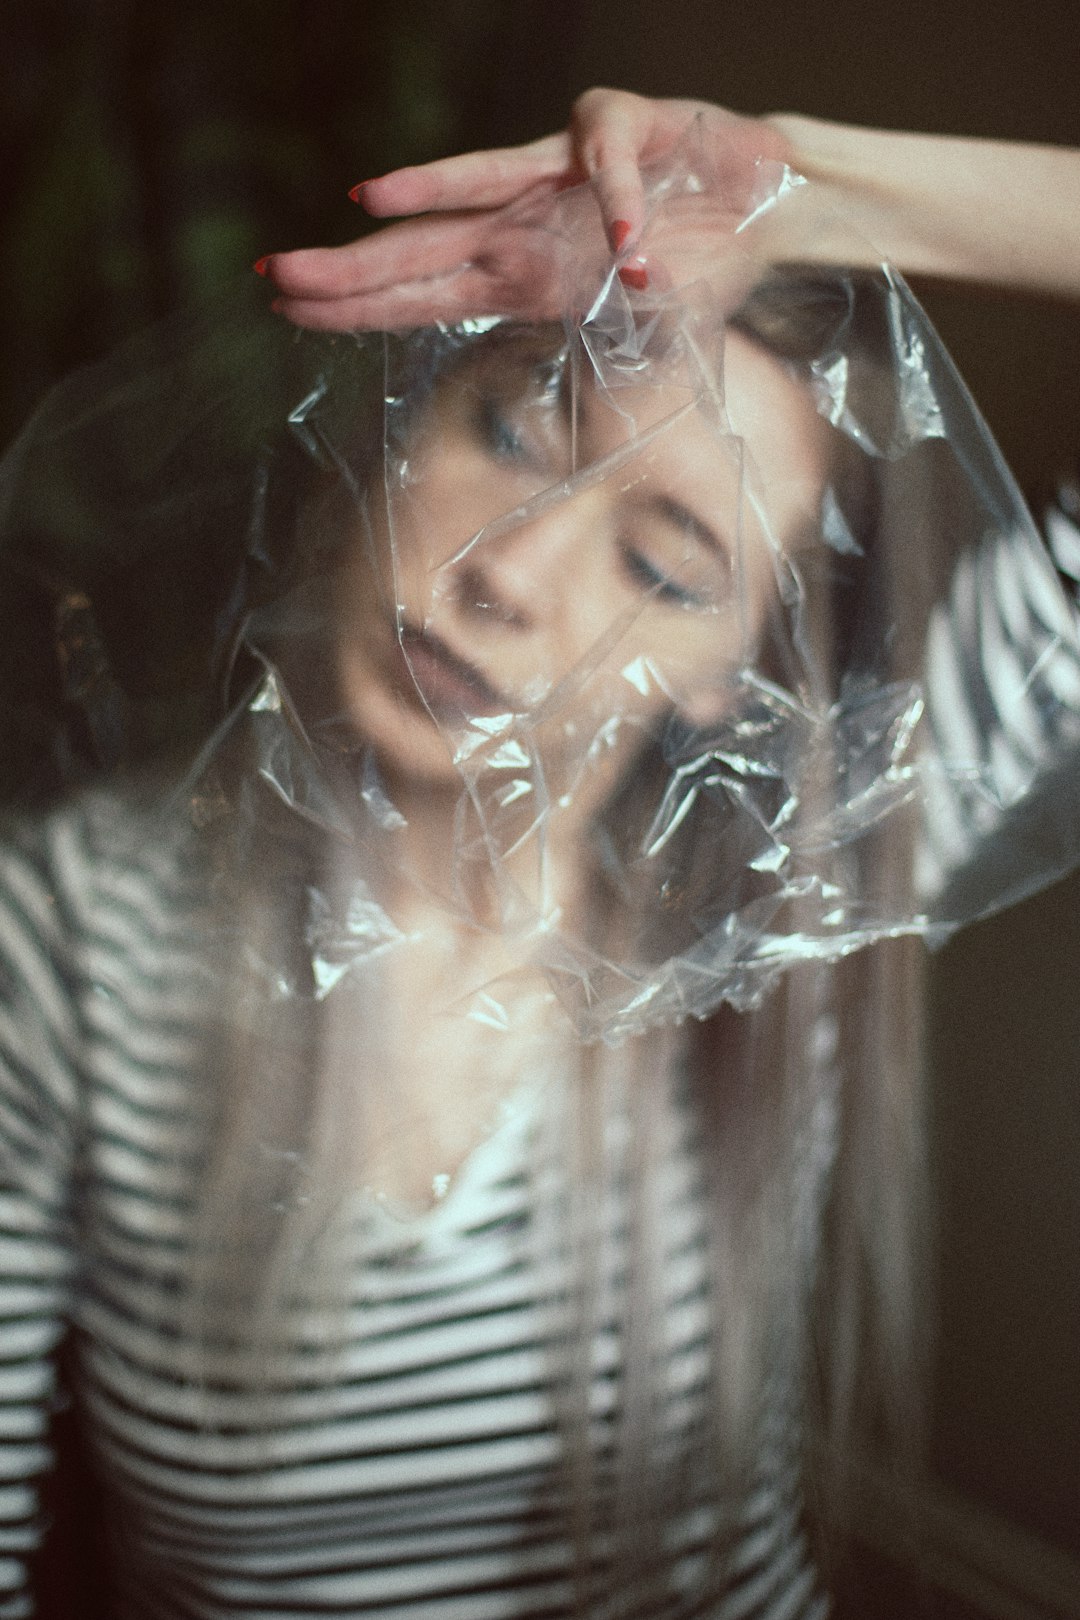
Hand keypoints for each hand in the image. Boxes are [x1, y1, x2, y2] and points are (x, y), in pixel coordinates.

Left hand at [264, 89, 793, 330]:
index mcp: (515, 276)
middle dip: (347, 266)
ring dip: (425, 190)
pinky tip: (632, 252)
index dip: (353, 304)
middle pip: (419, 247)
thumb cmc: (693, 265)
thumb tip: (587, 457)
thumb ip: (602, 372)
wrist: (761, 198)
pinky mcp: (616, 132)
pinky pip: (608, 168)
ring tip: (364, 201)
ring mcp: (559, 176)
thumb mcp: (637, 339)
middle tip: (273, 275)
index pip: (416, 295)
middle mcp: (519, 225)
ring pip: (479, 181)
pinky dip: (620, 206)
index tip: (286, 309)